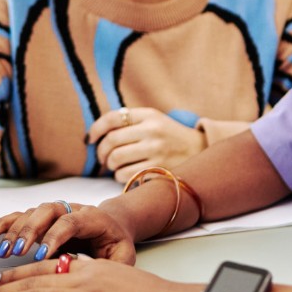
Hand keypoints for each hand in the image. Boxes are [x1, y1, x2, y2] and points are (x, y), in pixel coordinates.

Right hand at [0, 201, 136, 264]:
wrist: (114, 225)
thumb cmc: (117, 244)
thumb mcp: (123, 257)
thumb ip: (111, 265)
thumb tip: (89, 272)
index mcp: (92, 217)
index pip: (70, 222)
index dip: (54, 236)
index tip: (41, 255)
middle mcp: (70, 209)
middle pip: (45, 212)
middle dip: (28, 232)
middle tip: (15, 252)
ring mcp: (54, 212)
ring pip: (30, 214)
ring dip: (13, 231)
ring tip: (1, 251)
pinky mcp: (41, 219)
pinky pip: (18, 217)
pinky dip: (3, 225)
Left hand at [88, 107, 206, 183]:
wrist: (200, 151)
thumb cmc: (169, 136)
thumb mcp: (154, 120)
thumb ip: (129, 122)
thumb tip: (95, 134)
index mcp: (149, 115)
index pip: (113, 118)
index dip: (96, 129)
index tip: (90, 138)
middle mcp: (152, 130)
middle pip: (111, 141)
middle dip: (101, 152)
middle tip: (102, 158)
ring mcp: (156, 150)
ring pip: (116, 159)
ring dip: (110, 165)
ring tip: (115, 166)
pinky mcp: (159, 169)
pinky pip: (126, 175)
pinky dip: (119, 176)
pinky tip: (125, 174)